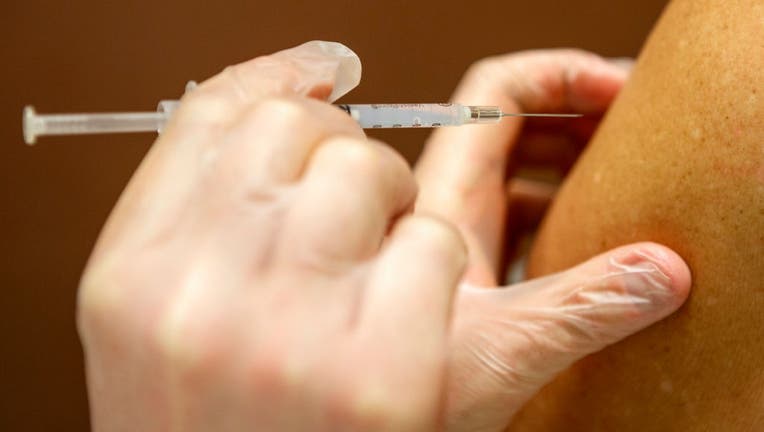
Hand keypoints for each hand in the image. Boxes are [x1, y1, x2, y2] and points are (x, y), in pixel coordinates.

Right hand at [78, 41, 467, 430]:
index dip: (279, 78)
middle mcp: (196, 297)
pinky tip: (411, 318)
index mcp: (133, 277)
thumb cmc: (218, 428)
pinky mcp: (386, 378)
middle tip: (356, 214)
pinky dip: (434, 265)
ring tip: (377, 274)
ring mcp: (290, 337)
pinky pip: (432, 242)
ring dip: (393, 209)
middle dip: (345, 157)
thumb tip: (296, 80)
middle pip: (303, 133)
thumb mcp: (167, 323)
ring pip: (374, 173)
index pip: (213, 118)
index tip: (324, 70)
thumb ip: (208, 207)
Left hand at [415, 50, 692, 429]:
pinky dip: (548, 207)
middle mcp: (436, 211)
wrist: (330, 423)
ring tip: (612, 172)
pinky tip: (580, 231)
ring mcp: (441, 240)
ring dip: (557, 160)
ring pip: (502, 169)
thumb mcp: (494, 355)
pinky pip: (504, 216)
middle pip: (501, 124)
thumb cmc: (380, 397)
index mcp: (444, 204)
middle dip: (567, 117)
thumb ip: (577, 309)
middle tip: (626, 131)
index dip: (559, 78)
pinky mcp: (448, 271)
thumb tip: (661, 270)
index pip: (495, 97)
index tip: (618, 92)